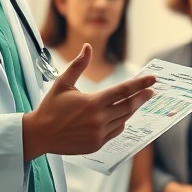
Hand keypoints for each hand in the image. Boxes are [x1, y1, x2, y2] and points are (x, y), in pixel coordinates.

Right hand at [22, 44, 154, 158]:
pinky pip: (116, 131)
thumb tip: (87, 47)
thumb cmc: (50, 107)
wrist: (39, 135)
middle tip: (151, 91)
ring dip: (131, 109)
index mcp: (92, 102)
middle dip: (142, 97)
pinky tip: (122, 116)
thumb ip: (78, 65)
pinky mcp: (97, 144)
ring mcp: (99, 134)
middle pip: (128, 106)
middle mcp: (98, 119)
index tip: (153, 79)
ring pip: (124, 119)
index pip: (123, 91)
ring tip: (136, 101)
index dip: (140, 84)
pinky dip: (121, 122)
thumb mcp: (62, 83)